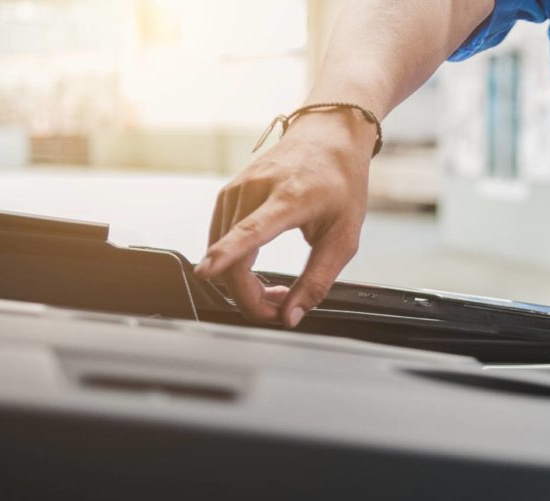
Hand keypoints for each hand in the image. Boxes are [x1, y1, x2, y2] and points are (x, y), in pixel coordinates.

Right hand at [195, 110, 375, 325]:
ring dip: (243, 283)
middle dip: (249, 297)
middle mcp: (256, 190)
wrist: (328, 135)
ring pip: (221, 252)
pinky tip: (258, 269)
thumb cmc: (341, 181)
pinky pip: (221, 240)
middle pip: (232, 256)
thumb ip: (318, 281)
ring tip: (279, 290)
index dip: (226, 255)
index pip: (251, 231)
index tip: (205, 270)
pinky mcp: (228, 194)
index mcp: (289, 198)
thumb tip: (291, 317)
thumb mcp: (344, 237)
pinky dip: (234, 264)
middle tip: (280, 309)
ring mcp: (237, 189)